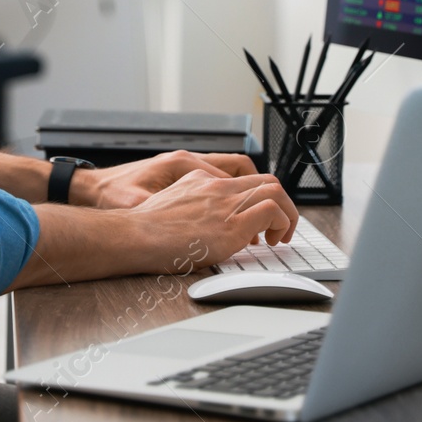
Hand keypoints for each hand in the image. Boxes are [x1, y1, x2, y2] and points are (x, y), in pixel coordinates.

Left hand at [73, 150, 260, 209]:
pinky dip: (226, 201)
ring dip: (243, 199)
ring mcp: (184, 169)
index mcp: (185, 164)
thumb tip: (198, 225)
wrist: (91, 189)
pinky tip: (223, 223)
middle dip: (260, 195)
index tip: (271, 220)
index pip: (241, 172)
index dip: (261, 197)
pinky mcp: (178, 179)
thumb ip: (171, 213)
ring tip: (250, 227)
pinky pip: (214, 185)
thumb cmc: (113, 196)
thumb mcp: (142, 207)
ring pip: (228, 178)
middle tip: (269, 224)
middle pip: (241, 171)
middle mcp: (188, 162)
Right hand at [124, 169, 299, 273]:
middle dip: (280, 203)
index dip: (258, 198)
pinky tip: (271, 241)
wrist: (134, 235)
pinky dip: (281, 223)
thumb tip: (200, 226)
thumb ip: (190, 207)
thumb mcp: (169, 206)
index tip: (259, 220)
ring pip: (275, 190)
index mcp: (200, 180)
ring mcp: (225, 203)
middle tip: (277, 227)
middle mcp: (216, 187)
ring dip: (286, 214)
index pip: (242, 180)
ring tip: (280, 236)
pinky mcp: (232, 224)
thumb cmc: (144, 230)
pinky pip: (272, 211)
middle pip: (265, 180)